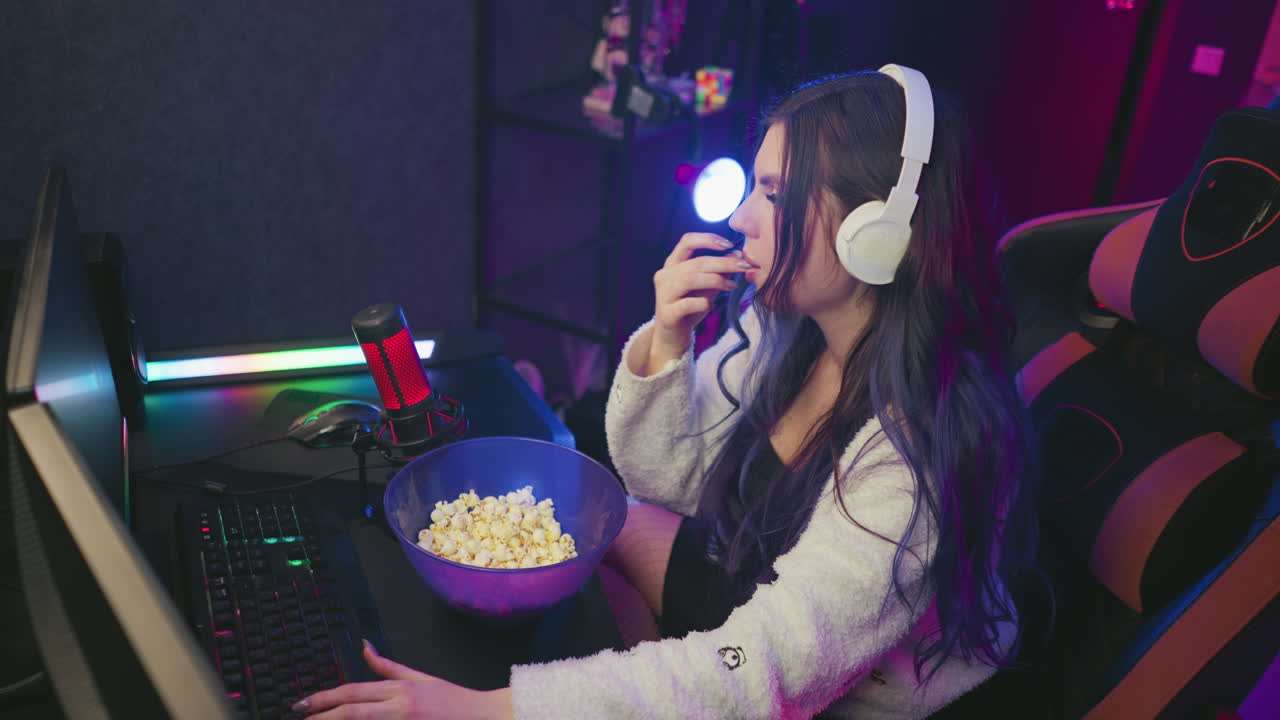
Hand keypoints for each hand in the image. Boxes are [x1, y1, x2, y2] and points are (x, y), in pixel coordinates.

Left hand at [292, 640, 511, 718]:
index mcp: (400, 689)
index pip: (354, 692)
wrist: (482, 716)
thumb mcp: (419, 678)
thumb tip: (366, 646)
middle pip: (352, 710)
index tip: (303, 703)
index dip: (325, 697)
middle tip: (299, 714)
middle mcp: (400, 706)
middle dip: (321, 713)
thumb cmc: (452, 700)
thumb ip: (388, 666)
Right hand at [648, 233, 751, 368]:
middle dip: (723, 263)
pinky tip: (711, 306)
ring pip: (690, 279)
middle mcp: (665, 275)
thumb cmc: (690, 307)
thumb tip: (737, 255)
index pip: (687, 241)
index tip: (729, 244)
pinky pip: (688, 303)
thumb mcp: (706, 287)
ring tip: (732, 285)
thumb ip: (718, 271)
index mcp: (672, 264)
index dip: (708, 239)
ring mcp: (663, 294)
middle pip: (695, 262)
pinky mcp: (667, 313)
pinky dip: (703, 303)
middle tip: (744, 266)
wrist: (673, 336)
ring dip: (716, 280)